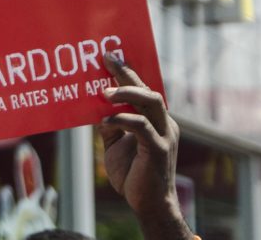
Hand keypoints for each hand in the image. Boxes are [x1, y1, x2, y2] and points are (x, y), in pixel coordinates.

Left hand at [99, 53, 189, 235]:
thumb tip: (96, 106)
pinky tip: (105, 119)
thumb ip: (110, 124)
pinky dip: (122, 119)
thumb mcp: (116, 144)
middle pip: (148, 90)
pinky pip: (141, 126)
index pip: (143, 90)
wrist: (148, 205)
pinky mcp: (159, 149)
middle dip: (127, 73)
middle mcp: (164, 123)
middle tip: (107, 59)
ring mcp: (164, 135)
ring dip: (126, 92)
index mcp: (155, 120)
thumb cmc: (133, 175)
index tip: (109, 55)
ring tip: (103, 91)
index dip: (127, 72)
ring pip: (151, 102)